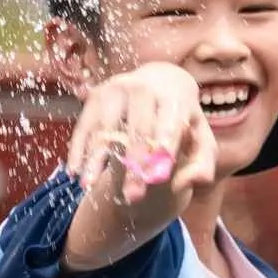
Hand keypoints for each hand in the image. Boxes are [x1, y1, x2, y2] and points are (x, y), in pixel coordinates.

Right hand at [66, 62, 216, 205]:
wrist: (161, 79)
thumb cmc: (182, 118)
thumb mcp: (200, 137)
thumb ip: (203, 163)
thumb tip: (189, 182)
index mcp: (174, 99)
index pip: (169, 126)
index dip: (164, 150)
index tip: (160, 178)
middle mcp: (144, 89)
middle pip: (138, 130)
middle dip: (135, 165)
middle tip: (133, 198)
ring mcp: (117, 89)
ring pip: (106, 128)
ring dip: (96, 157)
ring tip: (88, 185)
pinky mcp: (96, 95)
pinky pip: (85, 125)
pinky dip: (78, 148)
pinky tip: (74, 172)